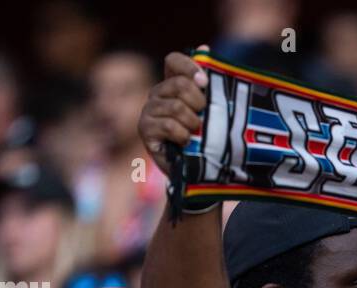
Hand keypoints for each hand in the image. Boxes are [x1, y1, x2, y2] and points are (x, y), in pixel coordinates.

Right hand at [139, 47, 209, 175]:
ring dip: (192, 122)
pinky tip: (185, 141)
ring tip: (195, 132)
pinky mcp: (145, 129)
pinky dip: (182, 134)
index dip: (189, 67)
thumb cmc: (203, 137)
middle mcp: (157, 94)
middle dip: (197, 101)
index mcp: (172, 84)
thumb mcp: (211, 110)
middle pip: (178, 84)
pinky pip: (167, 125)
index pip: (173, 61)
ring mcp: (149, 111)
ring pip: (175, 106)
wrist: (194, 170)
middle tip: (203, 115)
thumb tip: (205, 49)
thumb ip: (208, 84)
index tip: (205, 83)